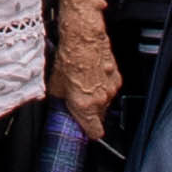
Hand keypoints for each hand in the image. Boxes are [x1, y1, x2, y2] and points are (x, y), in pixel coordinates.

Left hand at [55, 7, 119, 130]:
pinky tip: (92, 74)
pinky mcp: (116, 77)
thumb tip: (59, 104)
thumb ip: (61, 101)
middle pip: (100, 116)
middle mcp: (101, 100)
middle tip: (79, 101)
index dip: (89, 132)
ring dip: (97, 97)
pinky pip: (110, 87)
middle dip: (90, 112)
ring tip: (84, 83)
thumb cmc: (69, 58)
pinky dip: (103, 84)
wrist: (84, 38)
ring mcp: (111, 88)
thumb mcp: (55, 85)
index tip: (84, 129)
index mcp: (85, 107)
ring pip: (105, 101)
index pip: (95, 132)